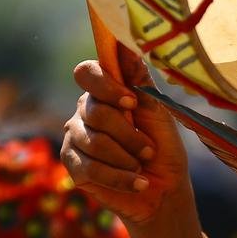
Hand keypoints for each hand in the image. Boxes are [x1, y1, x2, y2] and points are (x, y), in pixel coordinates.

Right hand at [62, 58, 193, 227]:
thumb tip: (128, 45)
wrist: (164, 191)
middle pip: (95, 111)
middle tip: (148, 150)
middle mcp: (84, 110)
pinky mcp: (73, 166)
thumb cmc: (163, 150)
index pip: (87, 73)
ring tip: (142, 167)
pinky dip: (119, 178)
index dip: (106, 86)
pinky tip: (137, 183)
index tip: (131, 103)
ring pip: (94, 142)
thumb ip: (141, 83)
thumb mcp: (159, 114)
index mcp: (104, 92)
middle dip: (129, 134)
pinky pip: (90, 168)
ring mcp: (75, 138)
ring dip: (126, 158)